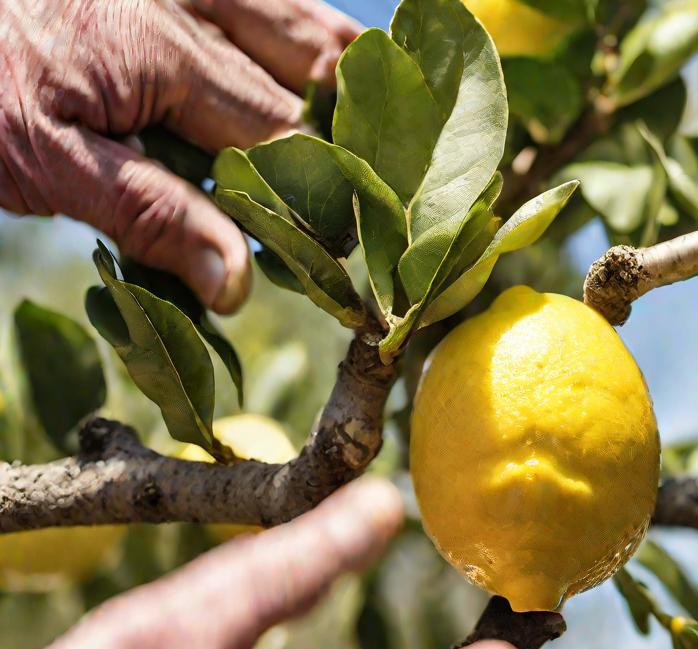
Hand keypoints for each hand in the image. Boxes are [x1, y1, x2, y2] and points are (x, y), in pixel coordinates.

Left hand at [0, 0, 360, 312]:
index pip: (284, 142)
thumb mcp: (42, 163)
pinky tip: (315, 70)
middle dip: (343, 144)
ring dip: (339, 78)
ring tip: (367, 136)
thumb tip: (237, 286)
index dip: (318, 202)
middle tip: (362, 202)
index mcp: (166, 54)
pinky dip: (297, 34)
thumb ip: (149, 216)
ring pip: (302, 22)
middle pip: (311, 78)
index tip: (335, 253)